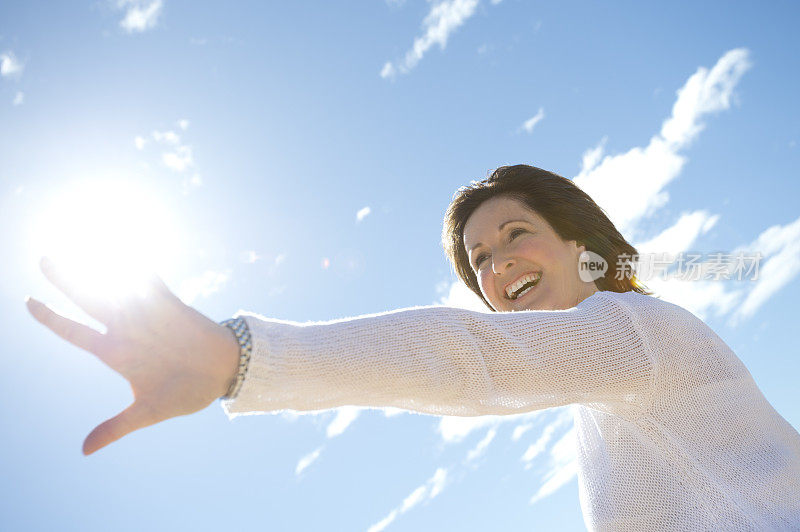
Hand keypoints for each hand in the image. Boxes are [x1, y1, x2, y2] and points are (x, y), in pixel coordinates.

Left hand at [26, 257, 240, 455]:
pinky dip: (139, 267)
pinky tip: (127, 250)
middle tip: (44, 259)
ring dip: (99, 266)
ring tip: (79, 244)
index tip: (27, 302)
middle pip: (89, 300)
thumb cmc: (187, 392)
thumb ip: (117, 427)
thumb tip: (84, 451)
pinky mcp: (171, 305)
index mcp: (116, 354)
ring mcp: (148, 315)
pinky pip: (152, 281)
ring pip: (116, 286)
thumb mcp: (149, 413)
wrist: (224, 373)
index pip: (75, 332)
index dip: (51, 318)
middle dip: (66, 280)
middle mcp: (128, 330)